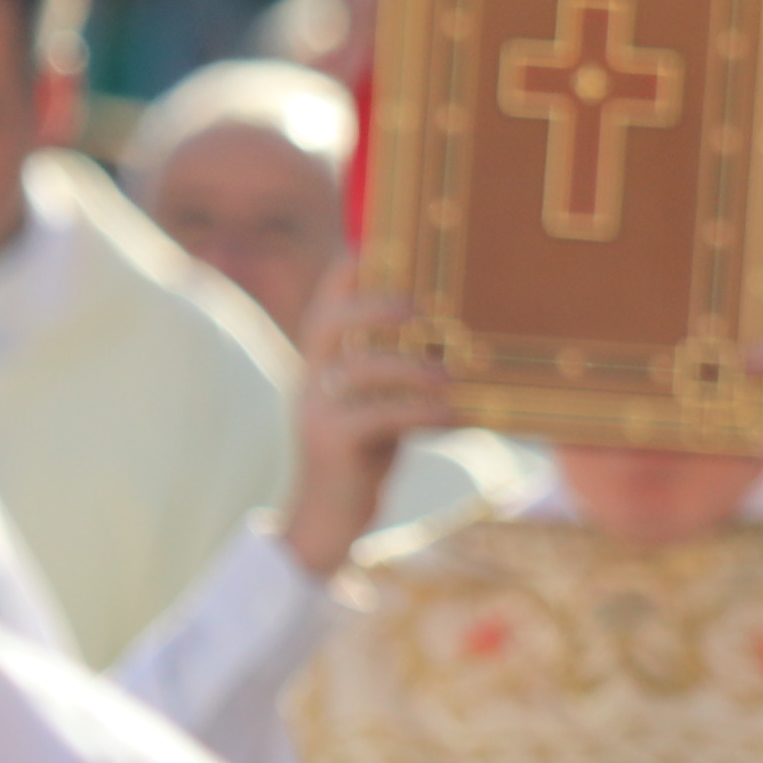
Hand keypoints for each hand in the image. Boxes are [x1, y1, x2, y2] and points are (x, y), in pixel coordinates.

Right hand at [278, 271, 453, 581]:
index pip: (326, 304)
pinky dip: (417, 412)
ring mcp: (316, 409)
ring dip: (408, 365)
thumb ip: (395, 369)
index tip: (377, 243)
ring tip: (449, 373)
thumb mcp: (380, 403)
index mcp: (322, 361)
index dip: (348, 272)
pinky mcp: (330, 443)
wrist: (328, 519)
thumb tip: (449, 333)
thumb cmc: (364, 455)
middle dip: (373, 305)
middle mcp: (312, 377)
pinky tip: (450, 416)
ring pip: (357, 369)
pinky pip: (374, 417)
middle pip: (329, 323)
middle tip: (418, 306)